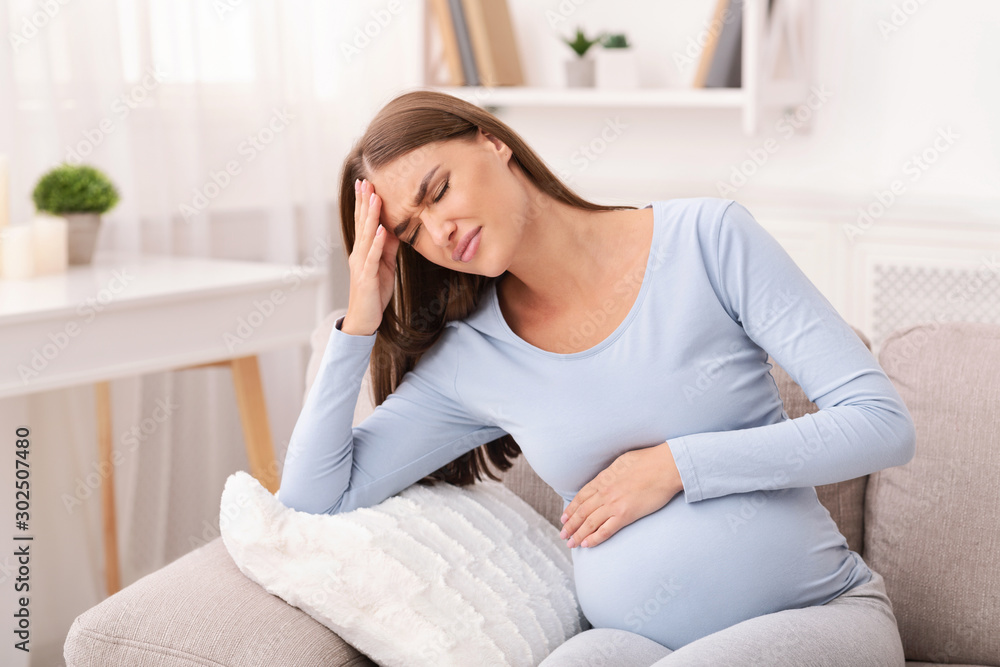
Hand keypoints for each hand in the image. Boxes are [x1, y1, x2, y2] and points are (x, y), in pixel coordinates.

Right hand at [342, 178, 400, 335]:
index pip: (363, 223)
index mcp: (363, 250)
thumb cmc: (374, 292)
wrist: (365, 318)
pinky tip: (382, 231)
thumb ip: (387, 247)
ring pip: (367, 237)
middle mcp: (359, 254)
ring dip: (371, 217)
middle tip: (365, 182)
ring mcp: (361, 265)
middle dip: (364, 203)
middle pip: (362, 224)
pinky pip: (373, 258)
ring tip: (375, 199)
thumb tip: (394, 229)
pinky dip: (378, 244)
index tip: (366, 184)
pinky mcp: (367, 277)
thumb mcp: (385, 265)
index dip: (364, 203)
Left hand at [559, 442, 682, 548]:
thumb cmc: (648, 460)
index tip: (564, 517)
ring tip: (571, 543)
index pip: (581, 497)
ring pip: (589, 522)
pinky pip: (606, 530)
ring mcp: (614, 504)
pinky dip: (594, 538)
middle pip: (582, 511)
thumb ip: (611, 473)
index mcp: (603, 479)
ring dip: (578, 534)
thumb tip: (606, 478)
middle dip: (570, 525)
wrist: (665, 466)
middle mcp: (604, 492)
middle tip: (563, 534)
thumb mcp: (622, 462)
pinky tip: (587, 544)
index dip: (571, 509)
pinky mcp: (625, 514)